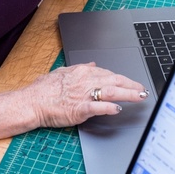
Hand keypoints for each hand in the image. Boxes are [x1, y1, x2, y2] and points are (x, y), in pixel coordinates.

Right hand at [25, 62, 148, 128]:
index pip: (109, 73)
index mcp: (82, 71)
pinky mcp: (79, 109)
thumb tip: (93, 64)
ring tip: (139, 97)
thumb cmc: (44, 89)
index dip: (123, 79)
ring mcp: (83, 95)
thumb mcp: (63, 72)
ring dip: (128, 94)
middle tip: (143, 90)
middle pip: (115, 80)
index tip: (131, 83)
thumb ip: (80, 68)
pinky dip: (110, 107)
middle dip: (132, 85)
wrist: (31, 102)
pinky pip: (98, 107)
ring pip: (112, 91)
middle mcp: (85, 80)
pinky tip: (118, 109)